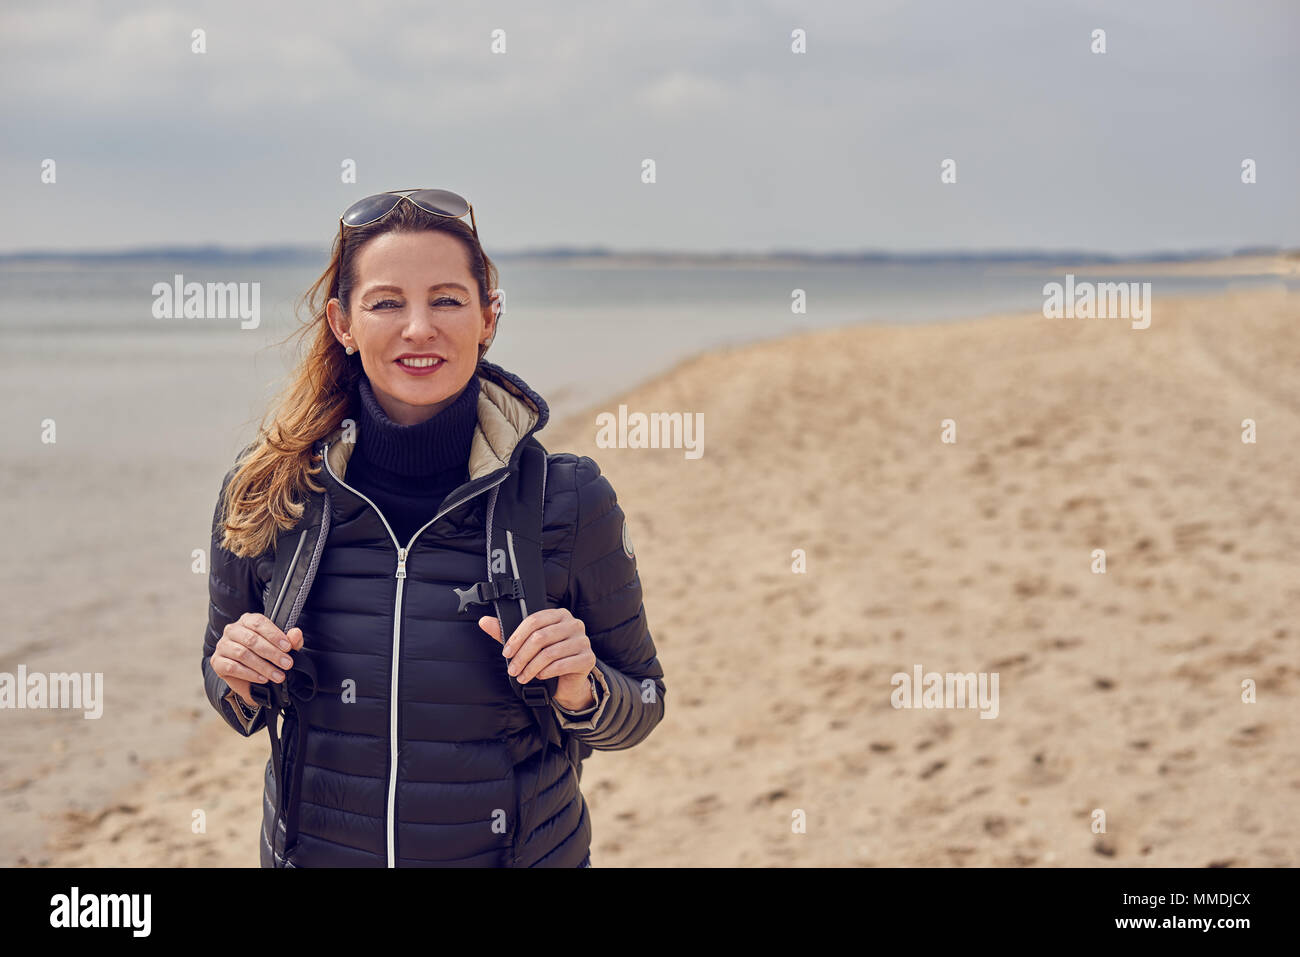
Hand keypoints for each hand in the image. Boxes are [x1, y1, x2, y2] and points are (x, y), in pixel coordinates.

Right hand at [212, 613, 303, 707]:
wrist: (250, 678)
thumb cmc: (267, 656)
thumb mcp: (283, 648)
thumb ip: (291, 640)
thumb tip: (296, 633)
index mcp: (247, 620)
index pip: (259, 622)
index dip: (274, 635)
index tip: (288, 647)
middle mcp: (232, 630)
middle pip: (251, 639)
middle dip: (272, 653)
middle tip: (287, 664)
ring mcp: (222, 645)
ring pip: (242, 654)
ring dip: (263, 666)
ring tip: (278, 675)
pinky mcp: (217, 662)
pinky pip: (232, 667)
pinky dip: (250, 674)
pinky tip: (263, 679)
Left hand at [478, 608, 595, 710]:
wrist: (568, 681)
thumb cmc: (547, 658)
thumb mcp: (525, 645)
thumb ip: (505, 632)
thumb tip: (483, 621)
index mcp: (559, 614)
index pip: (534, 620)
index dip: (517, 637)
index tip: (506, 653)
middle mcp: (574, 624)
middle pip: (541, 637)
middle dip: (522, 656)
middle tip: (512, 669)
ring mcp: (583, 640)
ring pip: (550, 653)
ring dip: (531, 667)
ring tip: (522, 676)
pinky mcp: (588, 658)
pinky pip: (562, 664)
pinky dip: (546, 672)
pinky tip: (540, 676)